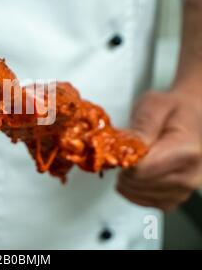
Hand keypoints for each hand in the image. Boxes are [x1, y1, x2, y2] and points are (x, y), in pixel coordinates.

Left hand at [116, 90, 201, 210]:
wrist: (190, 115)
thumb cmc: (171, 109)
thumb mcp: (154, 106)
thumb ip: (143, 126)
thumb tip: (130, 147)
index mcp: (185, 151)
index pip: (142, 169)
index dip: (124, 160)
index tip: (120, 148)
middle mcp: (190, 174)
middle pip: (140, 184)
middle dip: (124, 170)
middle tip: (123, 153)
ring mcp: (185, 189)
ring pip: (140, 195)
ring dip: (126, 181)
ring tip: (129, 162)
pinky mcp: (177, 197)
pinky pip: (146, 202)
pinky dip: (133, 192)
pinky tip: (133, 176)